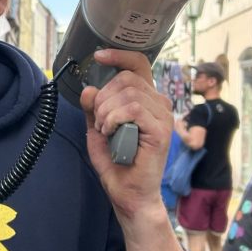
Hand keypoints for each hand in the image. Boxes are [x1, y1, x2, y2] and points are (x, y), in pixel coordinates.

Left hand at [80, 49, 171, 219]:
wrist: (129, 194)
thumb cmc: (117, 164)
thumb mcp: (98, 130)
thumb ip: (94, 109)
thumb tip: (89, 89)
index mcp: (147, 100)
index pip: (139, 65)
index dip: (119, 56)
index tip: (98, 57)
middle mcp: (159, 104)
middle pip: (127, 78)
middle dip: (103, 97)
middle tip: (99, 120)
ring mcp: (163, 117)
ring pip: (128, 92)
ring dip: (106, 111)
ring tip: (105, 130)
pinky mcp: (161, 130)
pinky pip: (132, 108)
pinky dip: (113, 118)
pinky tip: (110, 132)